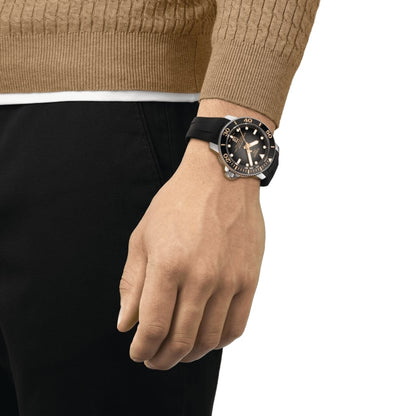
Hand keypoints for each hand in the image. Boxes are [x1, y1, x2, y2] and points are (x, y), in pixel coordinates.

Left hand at [116, 138, 265, 369]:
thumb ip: (133, 283)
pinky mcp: (250, 279)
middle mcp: (201, 277)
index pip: (153, 327)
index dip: (142, 348)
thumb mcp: (143, 236)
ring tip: (179, 351)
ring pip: (209, 339)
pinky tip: (208, 338)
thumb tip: (126, 324)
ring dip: (190, 354)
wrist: (221, 179)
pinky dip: (220, 341)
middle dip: (162, 358)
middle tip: (154, 359)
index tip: (137, 352)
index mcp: (168, 265)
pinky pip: (237, 326)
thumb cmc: (177, 203)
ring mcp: (229, 280)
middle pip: (181, 339)